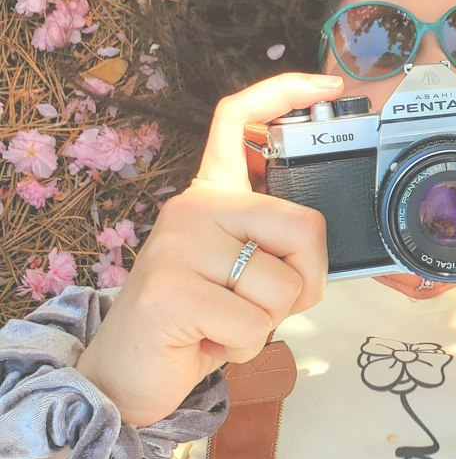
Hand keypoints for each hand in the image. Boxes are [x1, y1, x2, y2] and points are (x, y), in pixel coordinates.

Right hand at [76, 74, 342, 426]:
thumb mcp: (237, 274)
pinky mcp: (172, 292)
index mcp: (209, 195)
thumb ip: (271, 248)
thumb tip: (320, 253)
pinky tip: (207, 343)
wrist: (123, 374)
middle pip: (304, 227)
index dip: (284, 92)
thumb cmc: (193, 323)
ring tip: (224, 324)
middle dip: (306, 283)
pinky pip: (253, 324)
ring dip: (268, 324)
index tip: (328, 85)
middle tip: (264, 306)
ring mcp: (179, 245)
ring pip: (283, 286)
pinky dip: (243, 347)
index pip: (238, 118)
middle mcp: (193, 208)